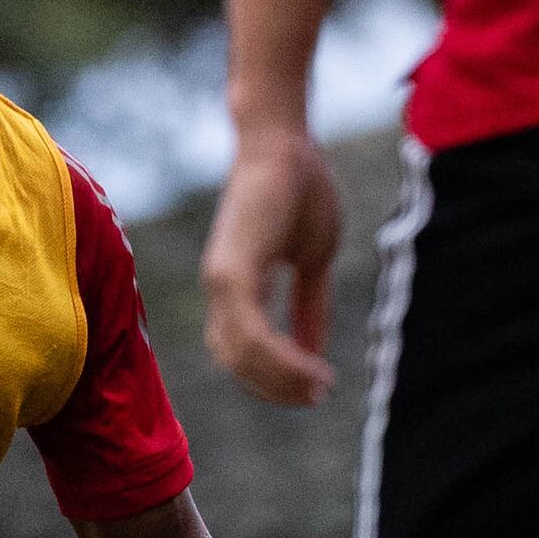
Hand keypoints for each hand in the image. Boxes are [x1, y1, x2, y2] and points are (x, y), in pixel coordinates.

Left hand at [201, 128, 343, 405]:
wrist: (284, 141)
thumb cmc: (299, 187)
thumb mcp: (313, 258)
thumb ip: (310, 305)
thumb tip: (314, 352)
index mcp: (233, 285)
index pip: (242, 350)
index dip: (274, 376)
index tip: (314, 388)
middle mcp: (219, 288)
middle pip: (237, 361)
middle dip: (276, 387)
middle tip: (316, 396)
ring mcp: (221, 280)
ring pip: (241, 355)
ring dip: (280, 380)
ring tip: (319, 387)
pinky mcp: (232, 270)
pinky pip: (252, 333)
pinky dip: (281, 358)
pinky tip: (312, 368)